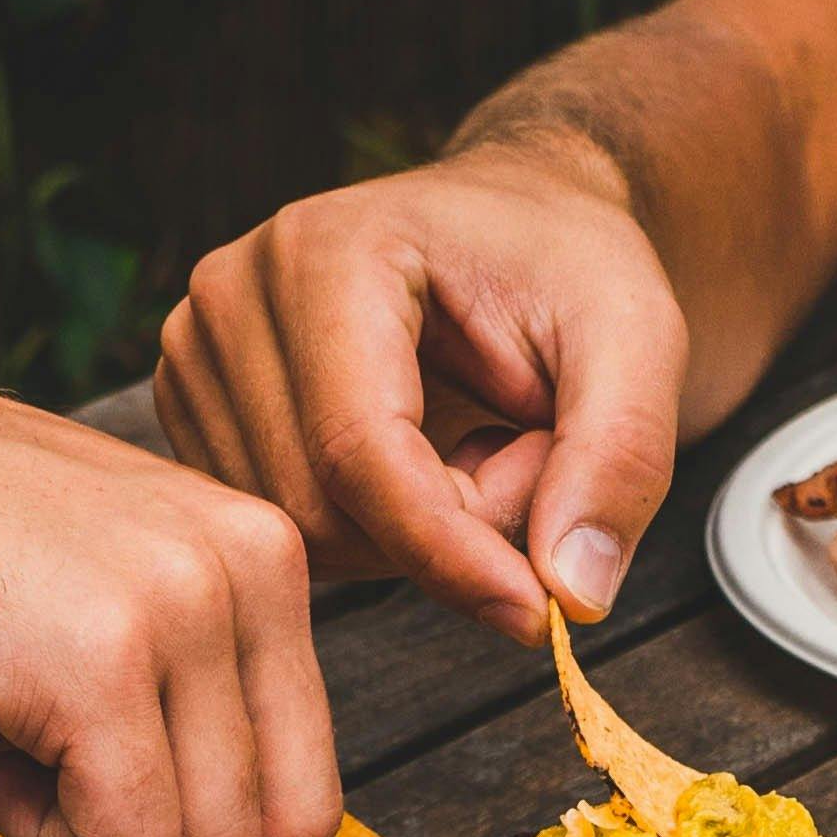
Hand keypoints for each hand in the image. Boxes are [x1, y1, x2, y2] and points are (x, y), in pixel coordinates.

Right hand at [157, 133, 692, 641]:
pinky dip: (371, 534)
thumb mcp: (637, 338)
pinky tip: (421, 465)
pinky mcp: (200, 414)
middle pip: (321, 510)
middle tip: (529, 460)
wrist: (512, 224)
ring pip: (301, 538)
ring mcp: (200, 358)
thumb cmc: (566, 266)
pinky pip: (287, 535)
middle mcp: (234, 299)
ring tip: (478, 449)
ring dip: (414, 536)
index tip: (537, 611)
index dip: (449, 551)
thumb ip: (617, 457)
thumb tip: (571, 595)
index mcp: (325, 251)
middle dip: (446, 531)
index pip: (358, 451)